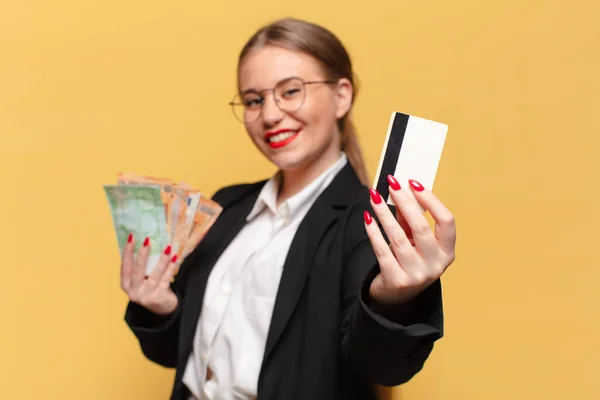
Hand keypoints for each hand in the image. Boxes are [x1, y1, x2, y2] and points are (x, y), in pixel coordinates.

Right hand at [120, 234, 178, 315]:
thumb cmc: (150, 288)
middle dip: (142, 254)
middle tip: (147, 240)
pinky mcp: (159, 298)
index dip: (127, 252)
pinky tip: (175, 258)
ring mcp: (146, 296)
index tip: (131, 237)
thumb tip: (145, 242)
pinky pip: (165, 280)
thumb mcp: (140, 280)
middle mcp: (134, 292)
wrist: (162, 309)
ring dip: (161, 260)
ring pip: (154, 275)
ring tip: (167, 248)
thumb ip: (140, 266)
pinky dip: (170, 268)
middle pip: (137, 271)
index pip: (125, 266)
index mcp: (126, 285)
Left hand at [364, 175, 455, 304]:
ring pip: (398, 238)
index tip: (414, 183)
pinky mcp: (396, 280)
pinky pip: (382, 251)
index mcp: (447, 252)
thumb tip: (400, 191)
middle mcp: (435, 265)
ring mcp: (416, 275)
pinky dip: (374, 232)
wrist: (396, 295)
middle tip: (391, 184)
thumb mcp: (414, 241)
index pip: (447, 221)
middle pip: (421, 228)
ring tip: (374, 196)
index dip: (431, 200)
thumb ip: (410, 219)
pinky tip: (368, 218)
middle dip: (405, 202)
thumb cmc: (408, 260)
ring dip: (384, 213)